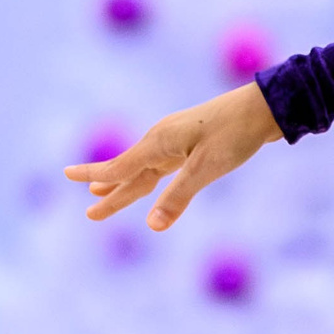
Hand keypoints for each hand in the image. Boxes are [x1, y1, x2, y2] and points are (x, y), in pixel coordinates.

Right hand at [63, 82, 283, 230]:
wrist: (268, 106)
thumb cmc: (236, 133)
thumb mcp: (206, 168)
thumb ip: (178, 196)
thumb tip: (153, 226)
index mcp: (159, 142)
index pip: (119, 166)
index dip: (95, 176)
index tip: (66, 175)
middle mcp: (164, 139)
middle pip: (130, 171)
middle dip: (109, 192)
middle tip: (89, 213)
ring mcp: (180, 140)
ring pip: (146, 169)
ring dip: (126, 185)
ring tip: (102, 197)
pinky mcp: (196, 142)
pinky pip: (164, 165)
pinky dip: (149, 177)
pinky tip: (147, 180)